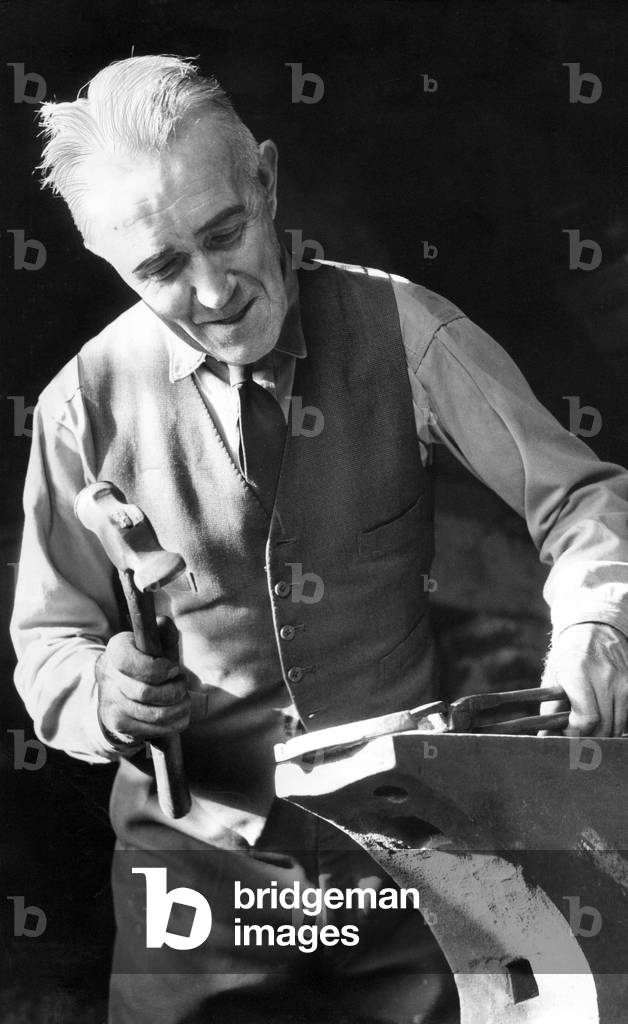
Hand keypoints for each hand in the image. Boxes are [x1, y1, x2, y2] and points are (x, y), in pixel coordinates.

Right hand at [95, 617, 189, 746]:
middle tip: (182, 684)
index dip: (156, 668)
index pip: (129, 662)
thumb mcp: (156, 642)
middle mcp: (108, 676)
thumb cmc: (148, 660)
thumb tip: (163, 623)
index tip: (174, 668)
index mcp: (116, 650)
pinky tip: (180, 714)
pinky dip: (174, 723)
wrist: (125, 688)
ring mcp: (111, 703)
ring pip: (153, 714)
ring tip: (184, 699)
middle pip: (144, 692)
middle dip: (174, 690)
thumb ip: (163, 630)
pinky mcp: (119, 724)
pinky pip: (153, 730)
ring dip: (179, 708)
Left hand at [540, 622, 627, 736]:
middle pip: (604, 726)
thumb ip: (550, 711)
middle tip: (578, 742)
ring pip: (619, 726)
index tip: (568, 736)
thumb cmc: (568, 659)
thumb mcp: (553, 678)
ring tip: (590, 734)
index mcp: (578, 672)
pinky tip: (605, 724)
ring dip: (604, 737)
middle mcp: (605, 676)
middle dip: (589, 740)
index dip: (576, 734)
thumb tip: (545, 739)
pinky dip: (617, 727)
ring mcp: (623, 681)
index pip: (586, 718)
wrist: (595, 632)